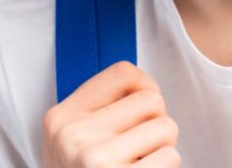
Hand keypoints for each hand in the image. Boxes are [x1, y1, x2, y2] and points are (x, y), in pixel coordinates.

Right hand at [42, 60, 180, 166]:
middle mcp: (73, 136)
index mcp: (60, 119)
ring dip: (162, 150)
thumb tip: (147, 83)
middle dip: (156, 124)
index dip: (144, 88)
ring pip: (166, 127)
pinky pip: (170, 157)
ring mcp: (95, 160)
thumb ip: (100, 111)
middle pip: (152, 99)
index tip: (140, 112)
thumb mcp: (73, 143)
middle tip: (139, 150)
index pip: (123, 73)